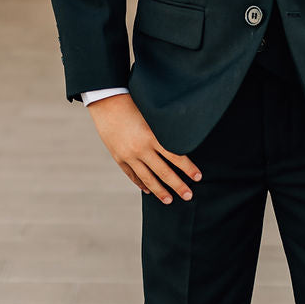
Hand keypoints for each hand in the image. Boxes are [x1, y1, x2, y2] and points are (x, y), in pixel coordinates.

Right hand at [86, 93, 201, 204]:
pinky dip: (140, 183)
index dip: (188, 168)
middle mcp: (141, 149)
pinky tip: (147, 190)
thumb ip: (166, 129)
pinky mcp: (119, 157)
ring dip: (159, 191)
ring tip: (169, 200)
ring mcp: (129, 155)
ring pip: (147, 178)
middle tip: (188, 196)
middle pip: (164, 172)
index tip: (198, 177)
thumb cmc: (133, 103)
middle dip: (178, 186)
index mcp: (153, 136)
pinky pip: (132, 175)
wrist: (106, 102)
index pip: (176, 156)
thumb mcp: (153, 115)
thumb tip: (185, 139)